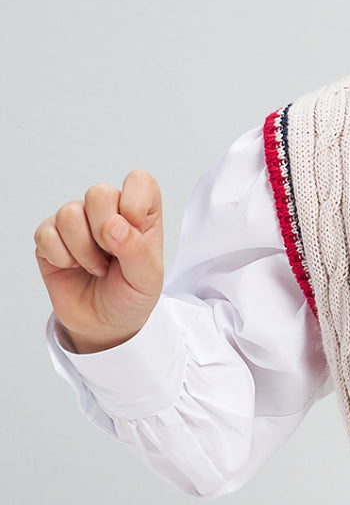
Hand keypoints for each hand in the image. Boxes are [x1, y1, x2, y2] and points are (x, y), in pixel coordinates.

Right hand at [34, 170, 163, 353]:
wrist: (105, 323)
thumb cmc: (132, 296)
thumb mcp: (147, 279)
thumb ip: (137, 250)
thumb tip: (114, 224)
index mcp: (141, 214)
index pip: (139, 180)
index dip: (134, 202)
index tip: (135, 231)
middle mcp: (109, 212)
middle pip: (98, 192)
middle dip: (104, 231)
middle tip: (112, 256)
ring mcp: (78, 223)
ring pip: (70, 212)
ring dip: (83, 250)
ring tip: (96, 267)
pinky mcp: (51, 238)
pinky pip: (46, 233)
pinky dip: (60, 257)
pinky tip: (73, 267)